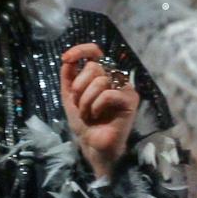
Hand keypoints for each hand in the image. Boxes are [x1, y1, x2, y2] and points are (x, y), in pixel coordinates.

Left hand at [61, 43, 140, 179]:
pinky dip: (97, 106)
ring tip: (88, 114)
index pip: (95, 52)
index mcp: (102, 75)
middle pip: (94, 67)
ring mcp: (124, 89)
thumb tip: (67, 60)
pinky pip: (108, 94)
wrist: (92, 146)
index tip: (66, 59)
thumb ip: (68, 78)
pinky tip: (97, 116)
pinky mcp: (130, 101)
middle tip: (79, 104)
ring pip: (101, 81)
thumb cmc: (84, 123)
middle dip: (79, 87)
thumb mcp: (70, 98)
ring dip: (86, 100)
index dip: (80, 51)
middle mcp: (115, 78)